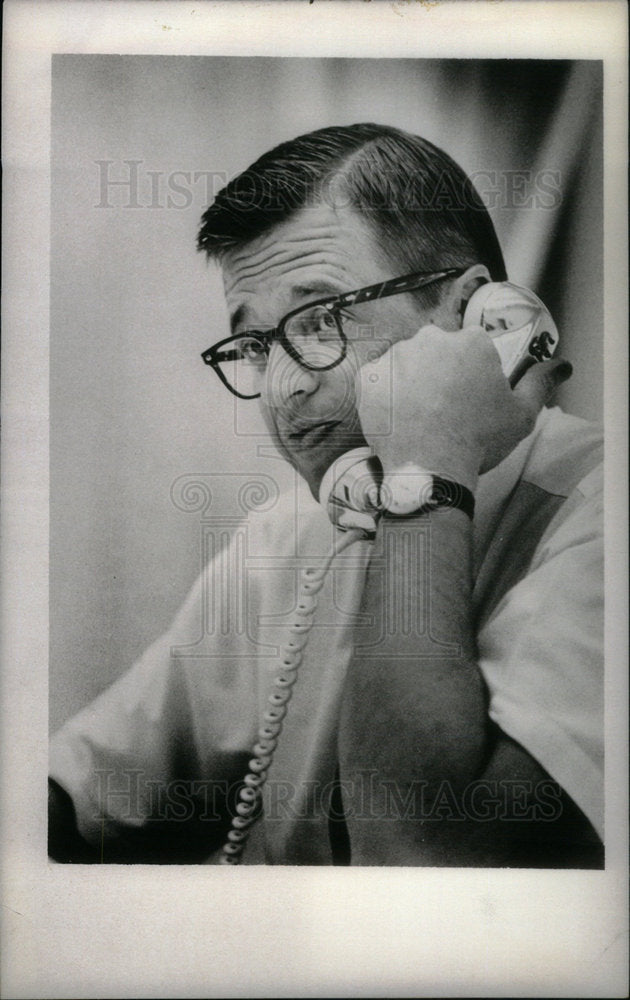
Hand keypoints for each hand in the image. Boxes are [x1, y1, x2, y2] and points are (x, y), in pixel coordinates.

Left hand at [356, 324, 571, 491]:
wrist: (429, 468)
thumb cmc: (478, 440)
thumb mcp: (522, 414)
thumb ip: (541, 382)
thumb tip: (562, 366)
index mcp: (470, 341)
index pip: (470, 346)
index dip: (470, 371)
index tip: (469, 395)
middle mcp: (430, 340)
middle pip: (436, 350)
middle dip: (440, 372)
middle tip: (444, 408)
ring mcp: (396, 357)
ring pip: (406, 363)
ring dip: (411, 382)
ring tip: (420, 416)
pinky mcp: (369, 378)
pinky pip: (378, 380)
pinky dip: (385, 396)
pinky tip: (399, 419)